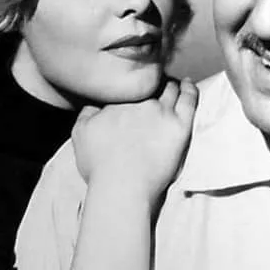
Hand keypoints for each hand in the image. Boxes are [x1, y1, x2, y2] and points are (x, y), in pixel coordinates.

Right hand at [71, 78, 198, 207]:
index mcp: (117, 102)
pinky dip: (189, 89)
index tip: (136, 91)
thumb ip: (87, 114)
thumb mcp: (80, 134)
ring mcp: (162, 112)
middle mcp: (140, 101)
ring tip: (174, 84)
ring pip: (170, 89)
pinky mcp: (180, 126)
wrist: (122, 186)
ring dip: (171, 84)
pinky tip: (188, 85)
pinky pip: (189, 99)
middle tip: (155, 85)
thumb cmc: (100, 166)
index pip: (130, 88)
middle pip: (150, 85)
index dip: (134, 88)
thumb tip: (95, 106)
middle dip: (153, 83)